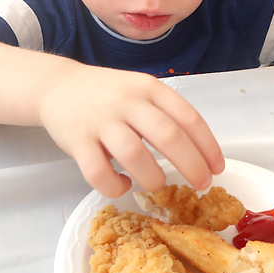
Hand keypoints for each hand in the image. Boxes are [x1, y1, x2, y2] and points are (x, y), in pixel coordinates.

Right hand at [37, 62, 224, 197]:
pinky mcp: (77, 140)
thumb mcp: (139, 89)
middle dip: (191, 165)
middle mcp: (127, 102)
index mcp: (149, 88)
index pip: (187, 116)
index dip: (207, 146)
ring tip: (157, 184)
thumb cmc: (107, 94)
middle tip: (200, 184)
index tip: (217, 167)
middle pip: (168, 136)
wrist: (57, 85)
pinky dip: (115, 186)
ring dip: (153, 177)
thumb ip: (164, 113)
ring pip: (134, 155)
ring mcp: (101, 121)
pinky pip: (98, 172)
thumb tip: (198, 153)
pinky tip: (121, 185)